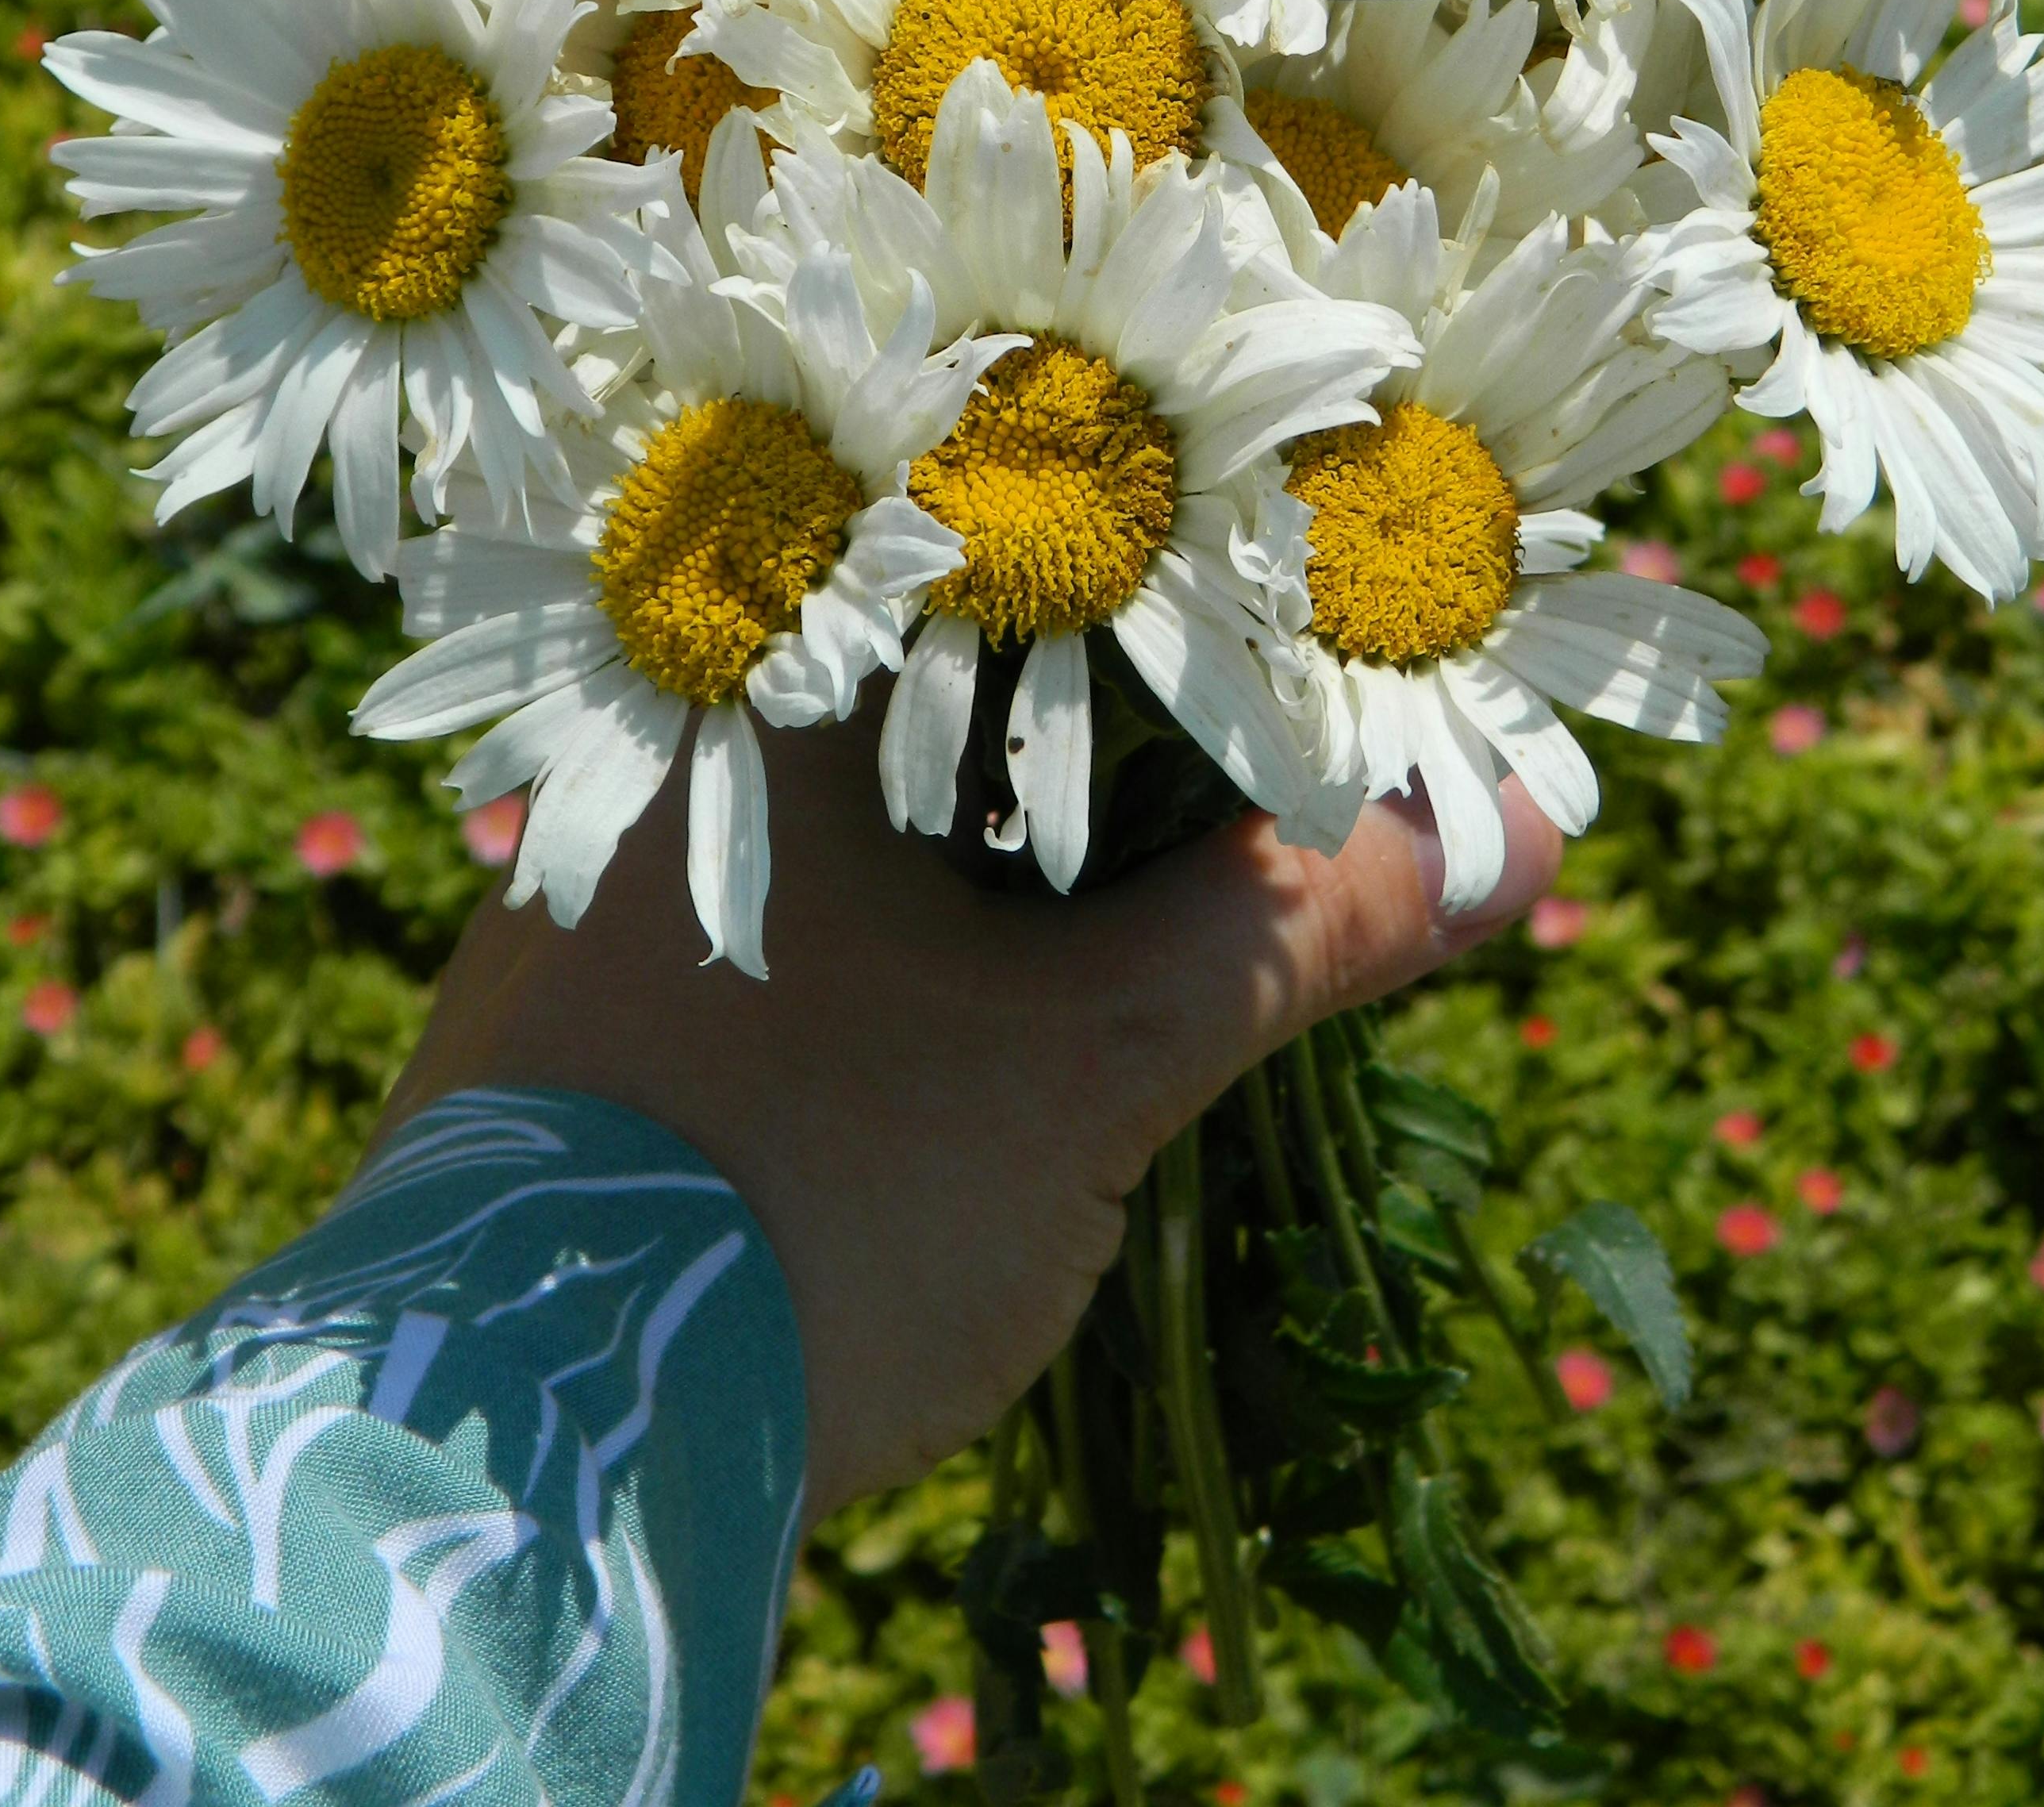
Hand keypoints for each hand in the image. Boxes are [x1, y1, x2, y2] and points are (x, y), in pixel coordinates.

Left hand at [377, 712, 1558, 1521]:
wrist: (509, 1448)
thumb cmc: (824, 1188)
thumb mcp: (1103, 1060)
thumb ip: (1305, 922)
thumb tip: (1534, 830)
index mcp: (784, 701)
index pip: (1025, 595)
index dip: (1190, 649)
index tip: (1311, 706)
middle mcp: (663, 764)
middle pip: (941, 725)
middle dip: (1101, 799)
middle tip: (1241, 869)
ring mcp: (586, 902)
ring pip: (851, 852)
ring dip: (987, 908)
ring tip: (1105, 1000)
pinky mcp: (553, 1043)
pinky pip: (762, 963)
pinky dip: (874, 998)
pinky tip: (934, 1103)